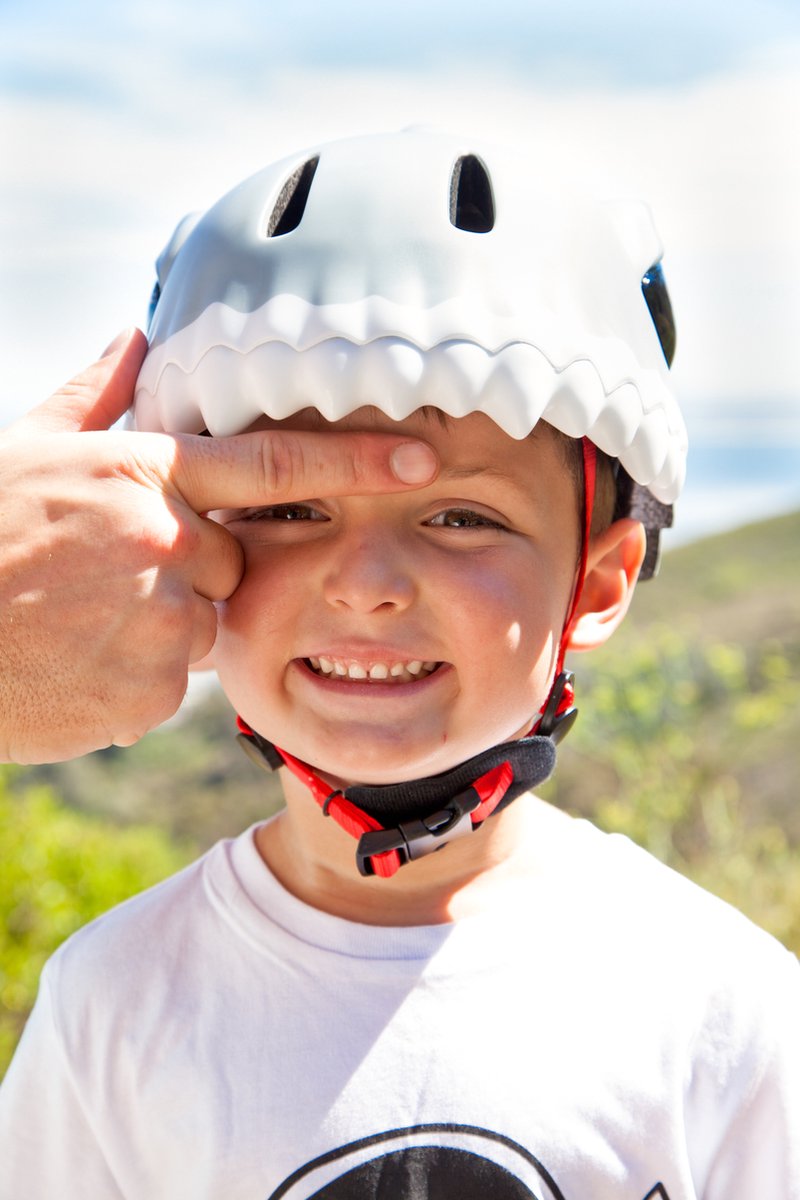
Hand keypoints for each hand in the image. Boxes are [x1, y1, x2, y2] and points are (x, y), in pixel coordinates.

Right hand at [0, 330, 437, 762]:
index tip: (421, 459)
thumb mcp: (21, 450)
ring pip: (201, 626)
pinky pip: (170, 684)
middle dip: (188, 571)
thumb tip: (137, 336)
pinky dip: (132, 677)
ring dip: (157, 626)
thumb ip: (93, 397)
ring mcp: (160, 622)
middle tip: (104, 576)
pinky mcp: (149, 693)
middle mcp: (164, 541)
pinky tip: (72, 662)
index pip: (272, 461)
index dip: (355, 458)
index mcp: (140, 473)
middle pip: (232, 563)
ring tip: (76, 620)